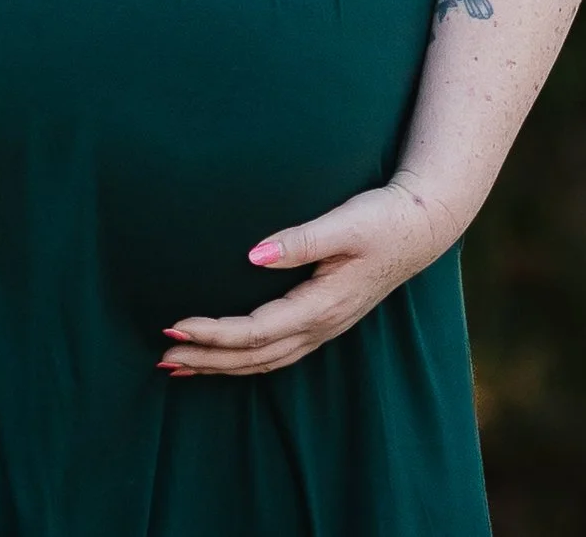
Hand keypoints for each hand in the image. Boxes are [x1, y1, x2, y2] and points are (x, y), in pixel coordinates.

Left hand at [160, 180, 459, 375]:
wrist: (422, 225)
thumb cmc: (382, 218)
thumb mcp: (344, 223)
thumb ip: (300, 240)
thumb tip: (253, 254)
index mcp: (320, 306)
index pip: (254, 332)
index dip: (212, 333)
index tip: (175, 325)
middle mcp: (320, 327)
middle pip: (253, 358)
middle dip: (206, 359)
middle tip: (162, 356)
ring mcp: (323, 329)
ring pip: (263, 362)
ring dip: (220, 366)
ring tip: (180, 366)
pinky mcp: (323, 320)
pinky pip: (275, 354)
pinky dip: (243, 360)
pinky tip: (225, 356)